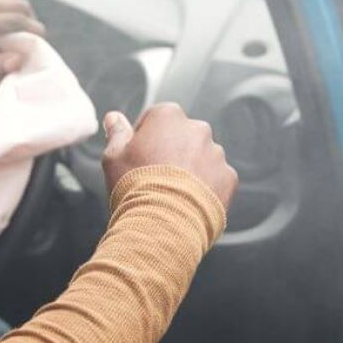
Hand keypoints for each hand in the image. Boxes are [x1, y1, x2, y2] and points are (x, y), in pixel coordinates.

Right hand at [101, 103, 237, 209]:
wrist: (163, 226)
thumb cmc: (135, 188)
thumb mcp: (114, 157)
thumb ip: (117, 133)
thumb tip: (113, 118)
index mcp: (168, 116)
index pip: (156, 118)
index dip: (144, 138)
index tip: (138, 158)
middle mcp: (197, 129)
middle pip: (181, 137)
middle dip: (172, 152)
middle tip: (155, 178)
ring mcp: (216, 153)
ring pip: (201, 157)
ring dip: (191, 170)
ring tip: (173, 195)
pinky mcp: (228, 177)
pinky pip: (216, 179)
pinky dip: (206, 188)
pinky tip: (188, 203)